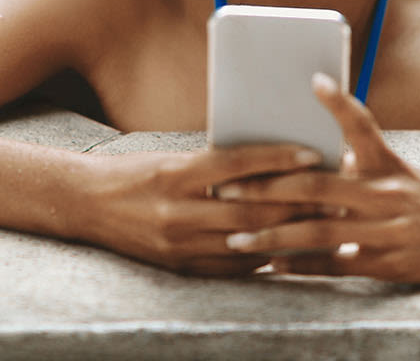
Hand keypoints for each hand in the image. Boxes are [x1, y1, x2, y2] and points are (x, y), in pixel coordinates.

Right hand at [80, 143, 326, 275]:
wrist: (87, 203)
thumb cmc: (135, 173)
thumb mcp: (172, 158)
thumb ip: (214, 164)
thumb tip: (268, 162)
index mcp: (177, 174)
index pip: (239, 165)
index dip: (279, 159)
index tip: (313, 153)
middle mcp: (178, 211)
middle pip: (250, 210)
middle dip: (296, 204)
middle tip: (332, 195)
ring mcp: (178, 243)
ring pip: (245, 243)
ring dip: (286, 234)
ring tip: (319, 224)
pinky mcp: (178, 266)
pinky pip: (229, 267)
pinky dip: (260, 258)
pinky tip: (284, 250)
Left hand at [215, 73, 419, 283]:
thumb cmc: (419, 191)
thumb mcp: (392, 165)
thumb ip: (352, 156)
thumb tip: (305, 144)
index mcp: (383, 163)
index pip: (360, 125)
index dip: (338, 103)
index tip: (312, 81)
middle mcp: (384, 194)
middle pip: (317, 187)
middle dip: (266, 190)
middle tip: (225, 191)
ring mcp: (385, 231)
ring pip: (320, 232)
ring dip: (274, 235)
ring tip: (237, 238)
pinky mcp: (387, 263)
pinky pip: (336, 265)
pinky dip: (302, 265)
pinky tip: (272, 264)